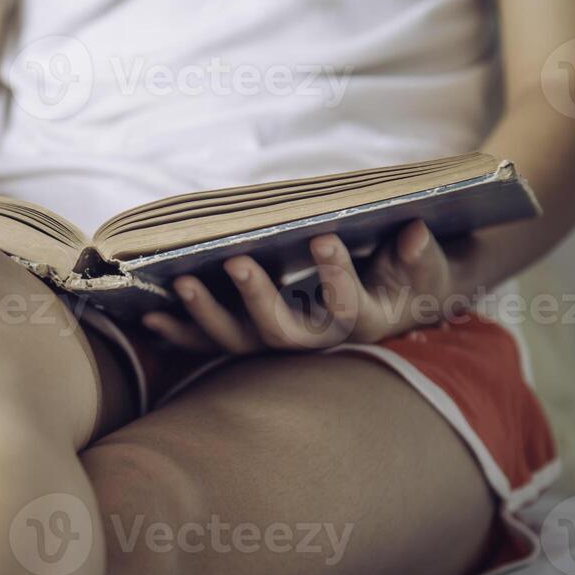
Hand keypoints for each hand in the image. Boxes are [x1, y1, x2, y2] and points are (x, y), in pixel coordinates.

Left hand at [142, 221, 468, 352]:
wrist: (397, 304)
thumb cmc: (411, 279)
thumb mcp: (426, 267)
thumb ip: (419, 255)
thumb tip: (417, 231)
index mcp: (362, 324)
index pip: (347, 307)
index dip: (336, 277)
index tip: (324, 237)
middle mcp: (317, 342)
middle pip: (283, 333)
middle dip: (257, 298)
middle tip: (236, 260)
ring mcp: (280, 342)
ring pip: (240, 341)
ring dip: (207, 315)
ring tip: (181, 282)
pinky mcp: (253, 338)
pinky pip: (212, 343)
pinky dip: (181, 332)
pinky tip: (149, 314)